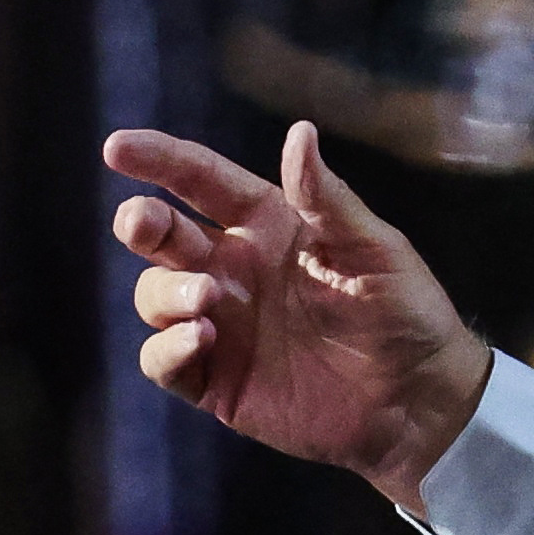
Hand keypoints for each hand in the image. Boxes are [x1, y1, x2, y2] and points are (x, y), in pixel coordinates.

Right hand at [104, 120, 491, 509]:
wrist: (415, 402)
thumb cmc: (404, 312)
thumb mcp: (373, 249)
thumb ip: (326, 200)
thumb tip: (299, 133)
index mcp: (268, 226)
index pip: (201, 182)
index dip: (159, 160)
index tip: (118, 148)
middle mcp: (234, 268)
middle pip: (163, 235)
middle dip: (142, 223)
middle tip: (142, 222)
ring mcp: (221, 325)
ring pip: (154, 295)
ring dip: (165, 291)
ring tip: (206, 299)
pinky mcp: (217, 380)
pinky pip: (162, 359)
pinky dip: (166, 347)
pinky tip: (199, 340)